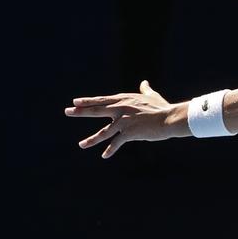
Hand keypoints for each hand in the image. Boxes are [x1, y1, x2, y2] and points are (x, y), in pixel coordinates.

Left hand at [64, 80, 184, 158]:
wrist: (169, 119)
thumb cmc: (162, 108)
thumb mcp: (152, 96)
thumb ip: (145, 90)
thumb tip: (144, 83)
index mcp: (123, 100)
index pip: (101, 100)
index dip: (88, 101)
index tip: (75, 102)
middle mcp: (120, 109)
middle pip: (96, 110)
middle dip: (80, 112)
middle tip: (67, 111)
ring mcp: (123, 121)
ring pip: (103, 132)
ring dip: (91, 139)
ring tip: (81, 145)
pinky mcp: (129, 133)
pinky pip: (116, 143)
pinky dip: (110, 150)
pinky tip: (104, 156)